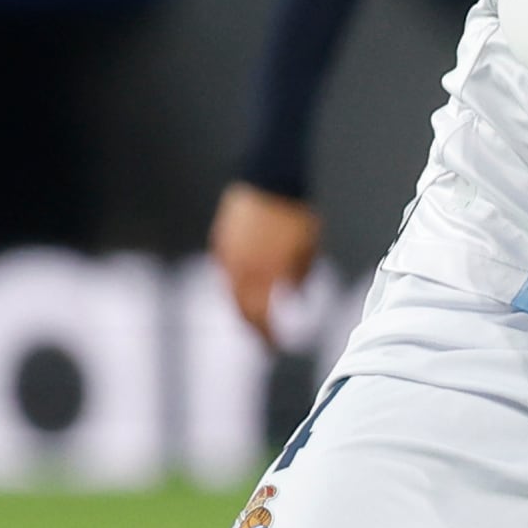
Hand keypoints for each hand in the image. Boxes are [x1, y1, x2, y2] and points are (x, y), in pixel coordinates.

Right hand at [208, 183, 321, 337]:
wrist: (271, 182)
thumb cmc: (296, 217)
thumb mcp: (308, 252)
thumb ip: (299, 281)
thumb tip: (295, 301)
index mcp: (264, 276)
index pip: (262, 319)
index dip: (269, 336)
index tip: (277, 345)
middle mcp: (241, 271)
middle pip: (240, 311)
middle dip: (252, 328)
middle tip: (263, 338)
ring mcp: (226, 257)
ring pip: (228, 293)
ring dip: (241, 307)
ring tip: (254, 315)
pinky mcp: (219, 243)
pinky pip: (224, 272)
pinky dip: (234, 284)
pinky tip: (245, 287)